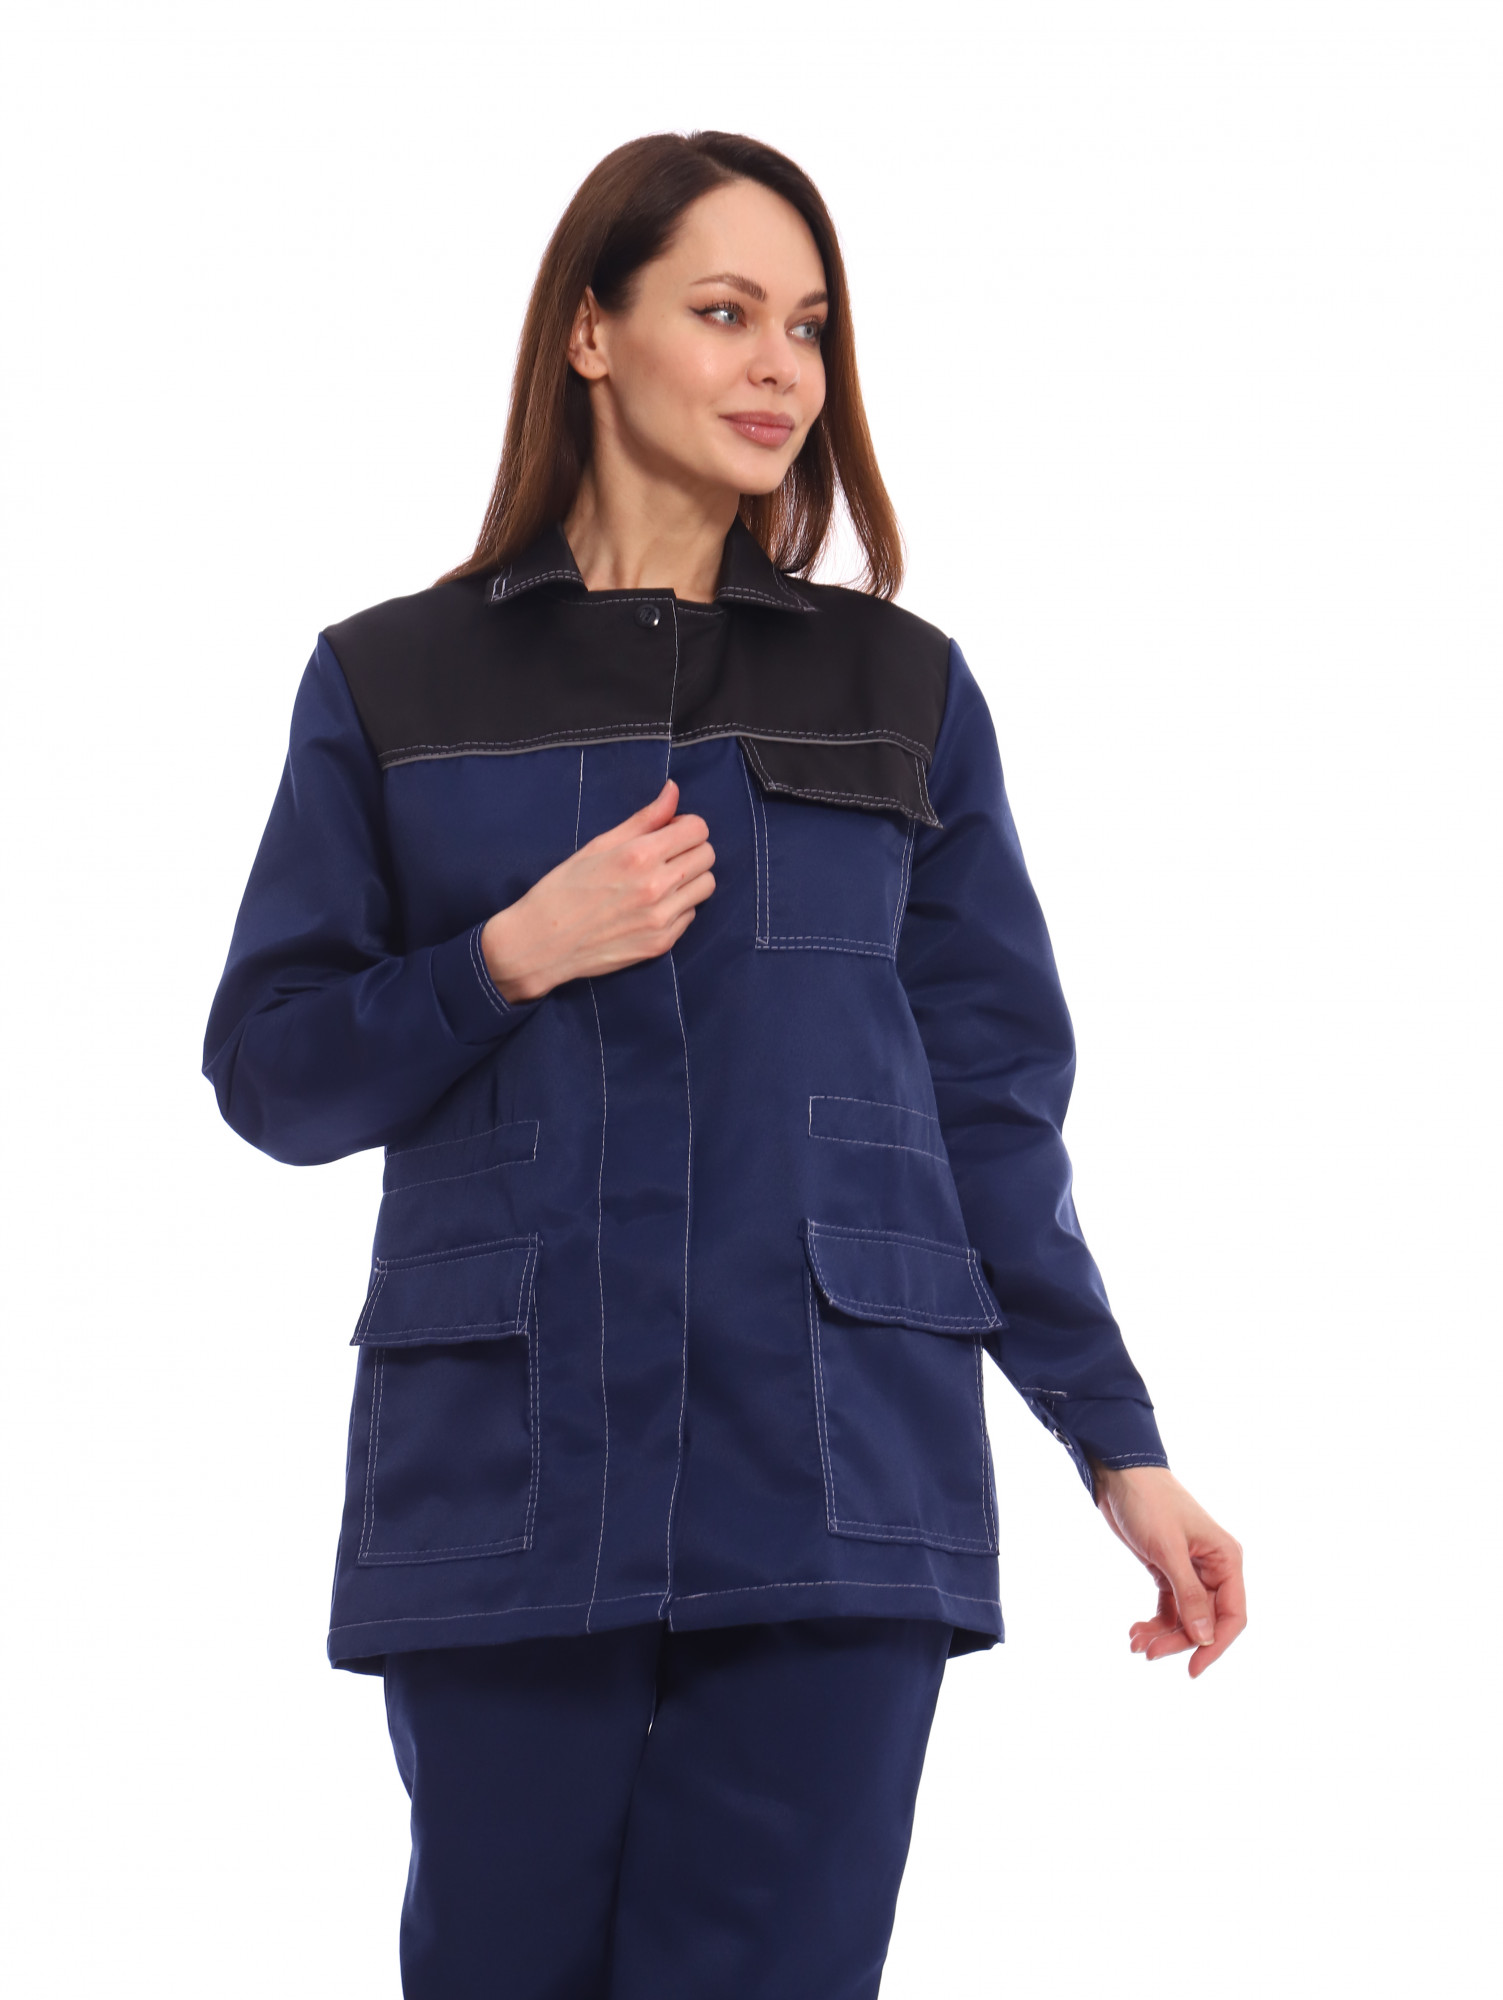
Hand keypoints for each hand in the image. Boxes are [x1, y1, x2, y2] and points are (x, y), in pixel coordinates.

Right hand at [480, 778, 714, 1001]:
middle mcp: (656, 886)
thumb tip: (673, 791)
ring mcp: (662, 918)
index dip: (686, 825)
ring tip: (662, 880)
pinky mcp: (662, 943)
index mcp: (639, 855)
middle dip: (691, 849)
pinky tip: (651, 906)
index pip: (697, 829)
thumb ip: (643, 819)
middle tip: (667, 855)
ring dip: (690, 878)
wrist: (542, 944)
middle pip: (707, 855)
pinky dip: (679, 906)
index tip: (669, 832)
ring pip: (706, 885)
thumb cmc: (563, 889)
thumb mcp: (599, 845)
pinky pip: (691, 914)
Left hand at [1090, 1463, 1245, 1678]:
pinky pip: (1169, 1606)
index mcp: (1226, 1559)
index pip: (1232, 1615)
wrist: (1119, 1474)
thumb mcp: (1168, 1549)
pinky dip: (1155, 1622)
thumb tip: (1205, 1637)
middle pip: (1205, 1621)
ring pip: (1186, 1618)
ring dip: (1163, 1635)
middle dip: (1179, 1641)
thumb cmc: (1148, 1502)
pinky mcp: (1168, 1570)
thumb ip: (1188, 1594)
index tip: (1193, 1669)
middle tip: (1148, 1654)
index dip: (1216, 1645)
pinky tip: (1135, 1632)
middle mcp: (1214, 1568)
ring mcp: (1190, 1570)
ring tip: (1136, 1644)